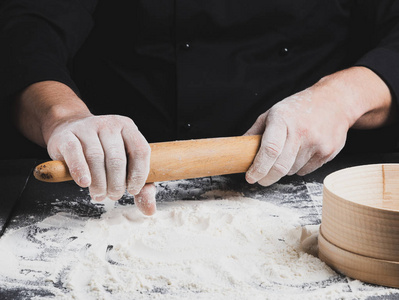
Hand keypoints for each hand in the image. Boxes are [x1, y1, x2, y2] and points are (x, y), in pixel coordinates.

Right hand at [46, 114, 155, 214]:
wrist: (70, 129)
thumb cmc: (103, 151)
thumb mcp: (125, 163)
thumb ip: (141, 186)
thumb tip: (149, 209)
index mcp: (128, 128)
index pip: (140, 151)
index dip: (139, 174)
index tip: (133, 190)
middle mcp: (110, 124)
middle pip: (117, 158)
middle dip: (116, 183)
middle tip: (113, 196)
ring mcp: (88, 127)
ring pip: (96, 157)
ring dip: (99, 182)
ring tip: (99, 194)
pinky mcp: (67, 135)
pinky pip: (75, 153)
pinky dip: (80, 170)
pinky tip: (84, 183)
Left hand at [244, 67, 393, 185]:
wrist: (335, 101)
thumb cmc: (299, 108)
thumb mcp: (273, 113)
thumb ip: (255, 132)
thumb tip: (238, 151)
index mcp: (283, 119)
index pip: (270, 150)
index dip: (258, 168)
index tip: (250, 177)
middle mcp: (301, 131)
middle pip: (280, 167)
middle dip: (266, 178)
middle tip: (260, 179)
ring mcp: (317, 143)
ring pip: (291, 170)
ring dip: (283, 170)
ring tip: (286, 154)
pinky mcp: (329, 152)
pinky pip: (305, 171)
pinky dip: (298, 167)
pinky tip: (301, 152)